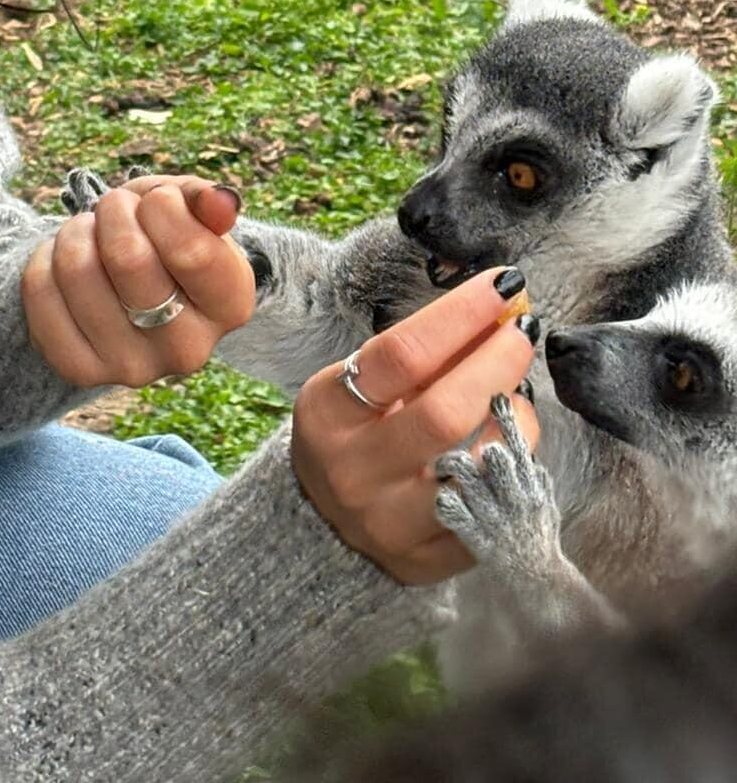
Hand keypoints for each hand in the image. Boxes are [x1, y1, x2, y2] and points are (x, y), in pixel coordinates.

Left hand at [22, 176, 254, 387]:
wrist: (126, 284)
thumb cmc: (165, 236)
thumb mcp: (189, 209)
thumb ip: (208, 201)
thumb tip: (220, 202)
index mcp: (230, 305)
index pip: (190, 250)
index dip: (162, 205)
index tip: (159, 201)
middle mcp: (189, 349)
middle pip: (129, 258)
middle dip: (115, 211)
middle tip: (117, 210)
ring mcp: (133, 368)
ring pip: (78, 269)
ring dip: (77, 231)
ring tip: (91, 234)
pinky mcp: (82, 370)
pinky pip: (40, 293)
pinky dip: (45, 259)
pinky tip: (64, 262)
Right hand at [290, 266, 539, 584]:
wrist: (323, 516)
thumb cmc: (357, 427)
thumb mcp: (366, 382)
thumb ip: (425, 351)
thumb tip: (500, 304)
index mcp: (328, 412)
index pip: (402, 354)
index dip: (461, 315)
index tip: (503, 285)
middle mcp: (352, 470)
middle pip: (443, 412)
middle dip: (498, 362)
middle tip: (524, 332)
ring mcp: (387, 522)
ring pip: (475, 468)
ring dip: (512, 421)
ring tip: (514, 396)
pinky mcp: (423, 562)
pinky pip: (489, 510)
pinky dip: (511, 469)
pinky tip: (508, 445)